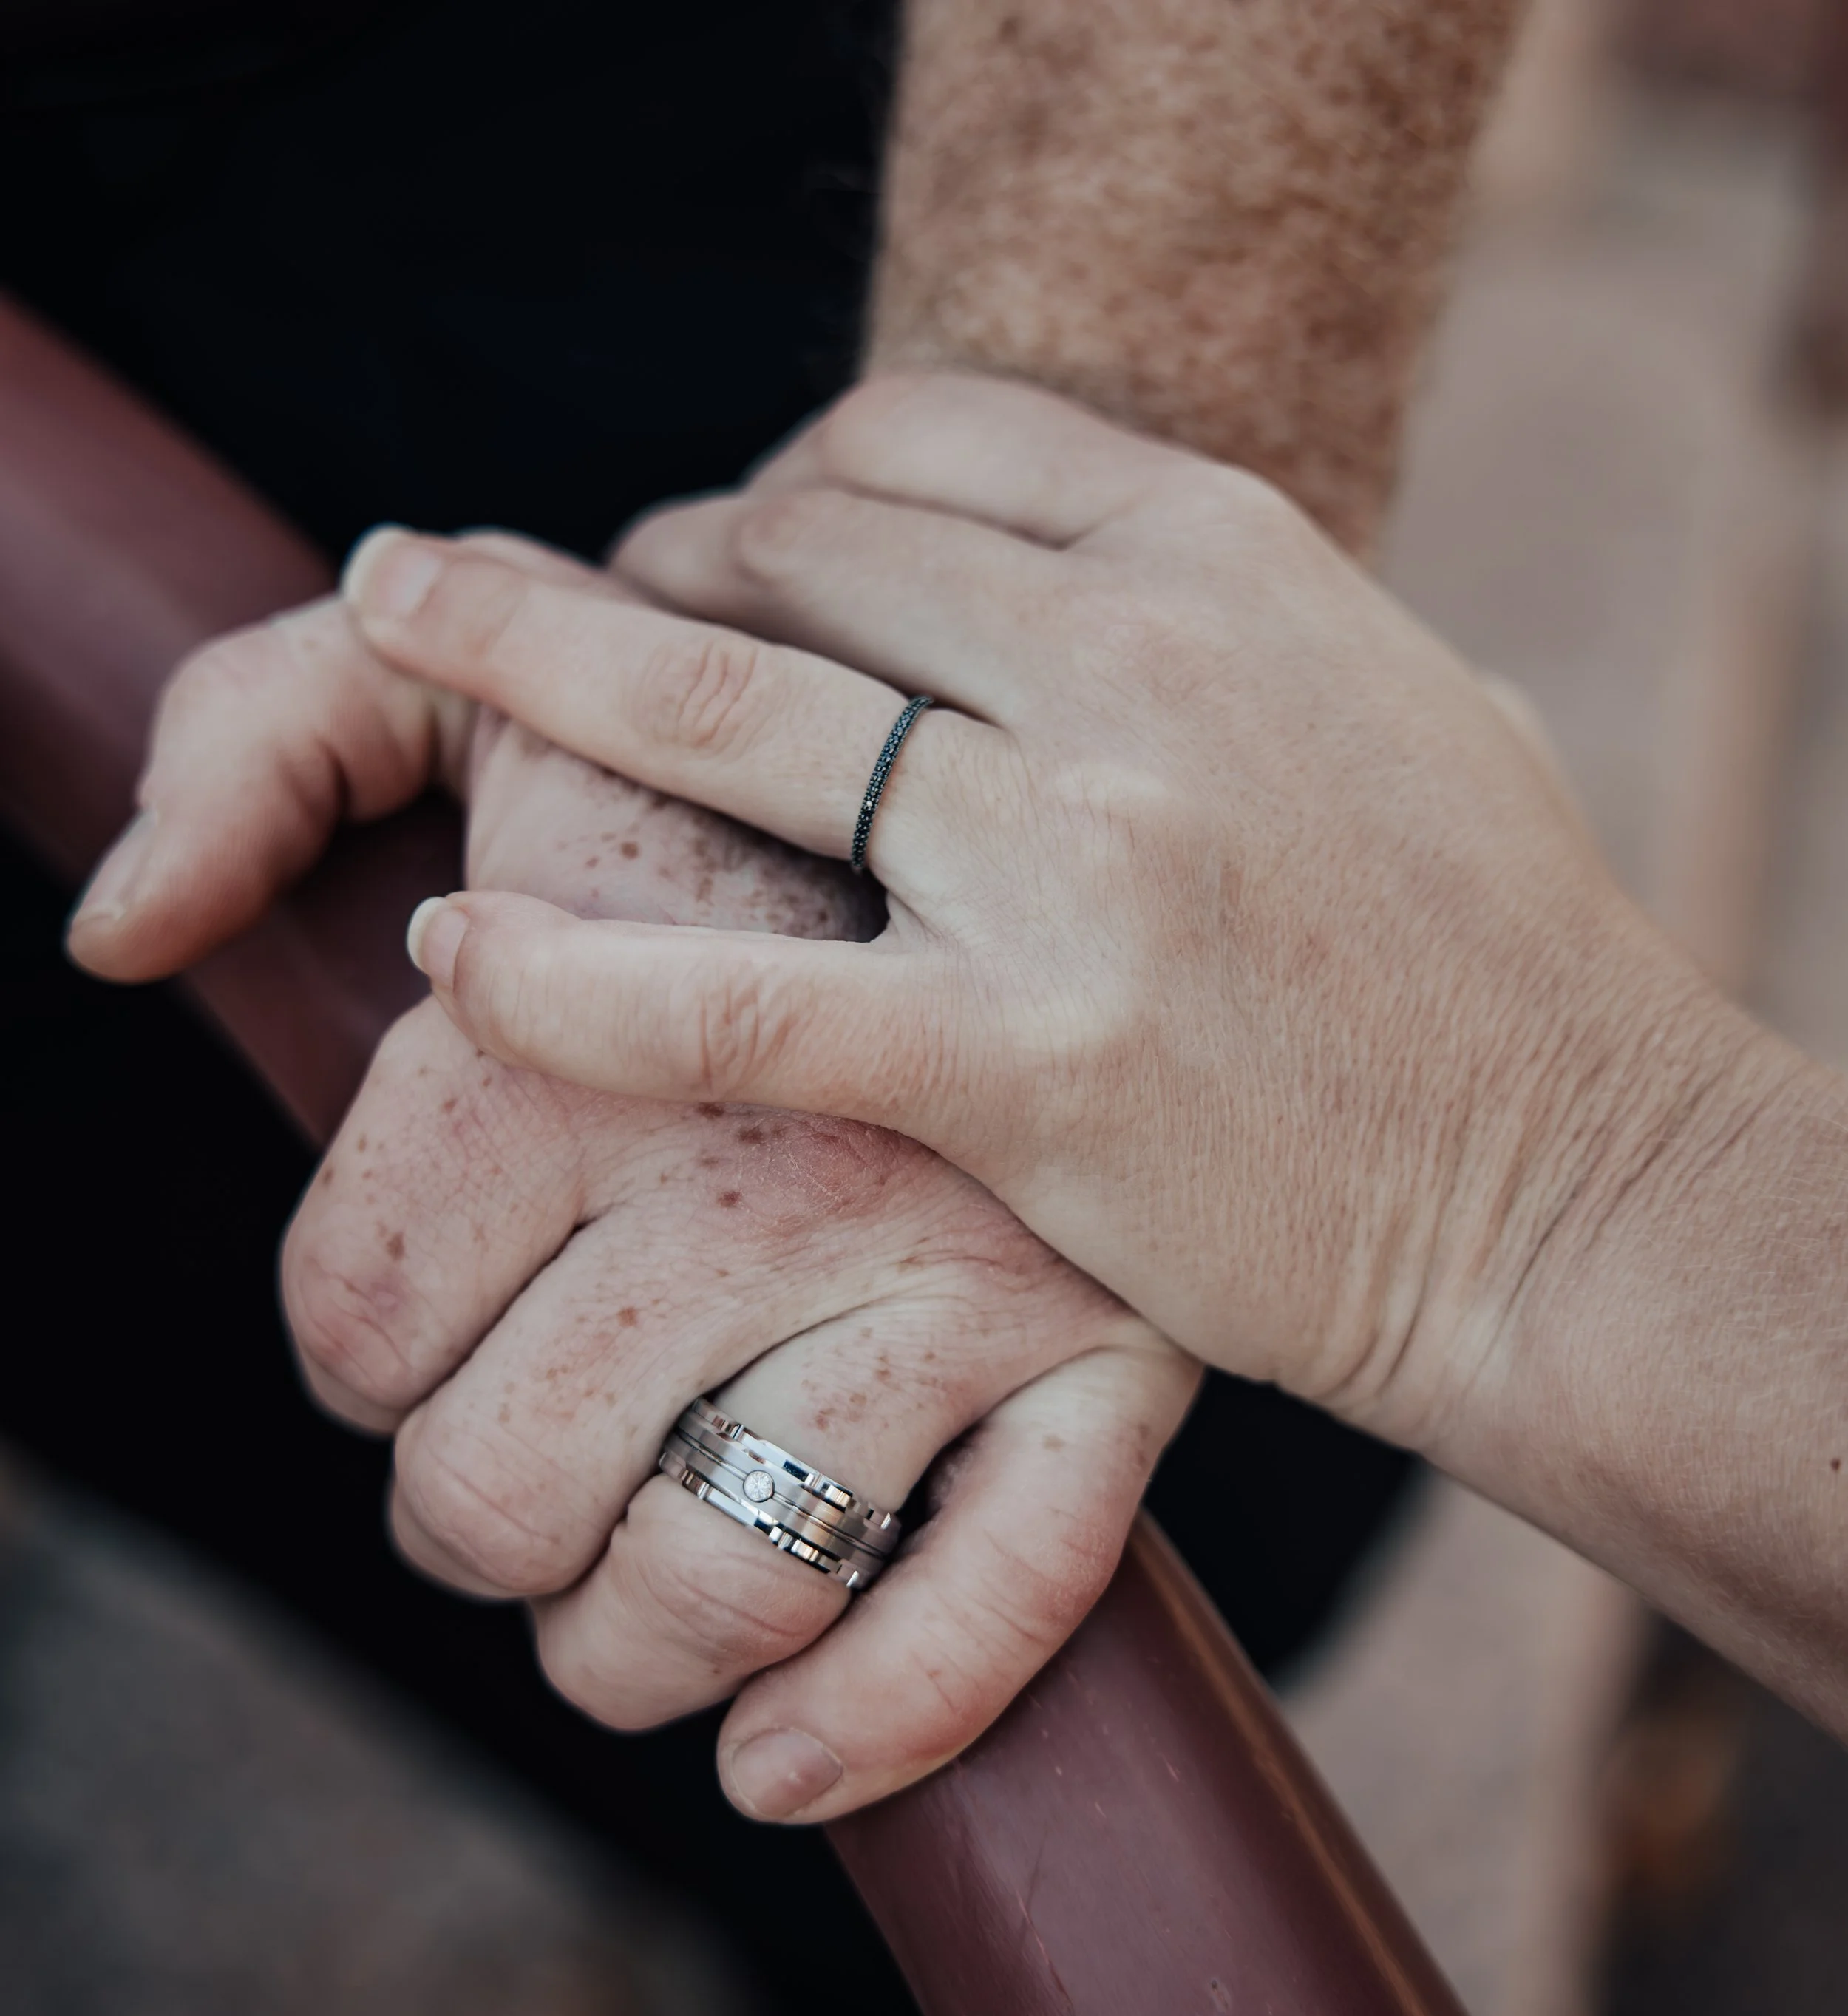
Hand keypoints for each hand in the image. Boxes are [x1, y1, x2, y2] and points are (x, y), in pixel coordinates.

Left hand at [67, 537, 1195, 1821]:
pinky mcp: (1110, 1355)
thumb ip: (253, 736)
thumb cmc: (722, 759)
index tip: (408, 1304)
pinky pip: (1001, 1598)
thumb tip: (122, 938)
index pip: (355, 1322)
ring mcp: (963, 1273)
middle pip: (500, 1489)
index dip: (347, 1346)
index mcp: (589, 1021)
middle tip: (513, 1432)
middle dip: (465, 1499)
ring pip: (717, 1584)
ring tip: (613, 1572)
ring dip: (618, 1639)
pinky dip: (875, 1717)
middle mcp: (775, 1161)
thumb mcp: (477, 678)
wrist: (1060, 781)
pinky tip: (774, 1762)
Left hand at [344, 374, 1784, 1475]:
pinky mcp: (1027, 1058)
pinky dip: (576, 982)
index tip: (725, 548)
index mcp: (1229, 560)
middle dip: (653, 566)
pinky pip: (739, 1000)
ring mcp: (1075, 859)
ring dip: (531, 655)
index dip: (784, 479)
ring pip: (728, 713)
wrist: (1584, 1194)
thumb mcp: (1414, 712)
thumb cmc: (1510, 970)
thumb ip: (1264, 634)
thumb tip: (1151, 598)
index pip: (927, 442)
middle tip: (545, 619)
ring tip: (394, 622)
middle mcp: (1138, 668)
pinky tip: (459, 958)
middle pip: (804, 548)